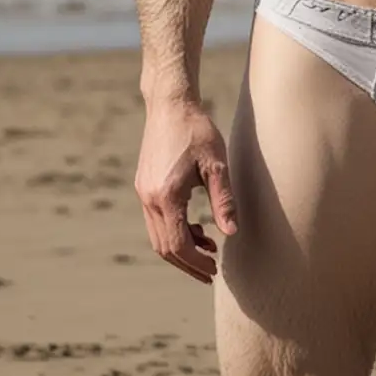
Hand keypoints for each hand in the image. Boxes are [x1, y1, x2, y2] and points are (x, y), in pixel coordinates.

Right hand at [134, 98, 237, 282]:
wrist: (170, 104)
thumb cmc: (197, 130)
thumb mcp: (216, 164)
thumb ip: (223, 200)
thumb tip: (232, 233)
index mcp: (166, 196)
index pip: (178, 244)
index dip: (196, 262)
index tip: (214, 270)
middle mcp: (149, 199)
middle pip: (164, 247)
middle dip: (187, 263)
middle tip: (210, 271)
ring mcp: (143, 193)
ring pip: (157, 236)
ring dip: (181, 248)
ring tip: (208, 247)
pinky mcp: (144, 185)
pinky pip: (155, 220)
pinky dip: (173, 230)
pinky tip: (196, 226)